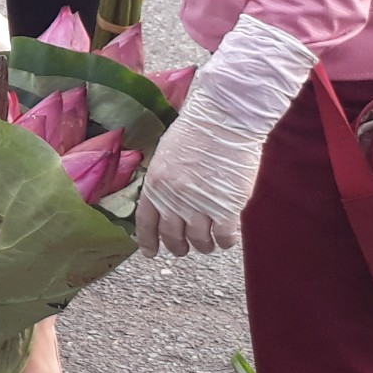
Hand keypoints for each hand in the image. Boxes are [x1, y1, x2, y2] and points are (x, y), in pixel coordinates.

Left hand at [134, 84, 268, 254]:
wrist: (222, 120)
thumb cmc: (196, 131)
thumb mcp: (165, 155)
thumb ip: (164, 182)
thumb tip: (166, 202)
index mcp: (156, 185)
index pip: (146, 222)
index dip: (147, 240)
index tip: (150, 252)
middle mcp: (174, 199)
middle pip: (172, 236)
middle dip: (178, 247)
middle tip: (184, 248)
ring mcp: (200, 205)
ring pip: (199, 241)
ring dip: (203, 245)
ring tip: (208, 243)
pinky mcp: (226, 207)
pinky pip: (223, 237)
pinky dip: (224, 241)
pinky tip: (226, 237)